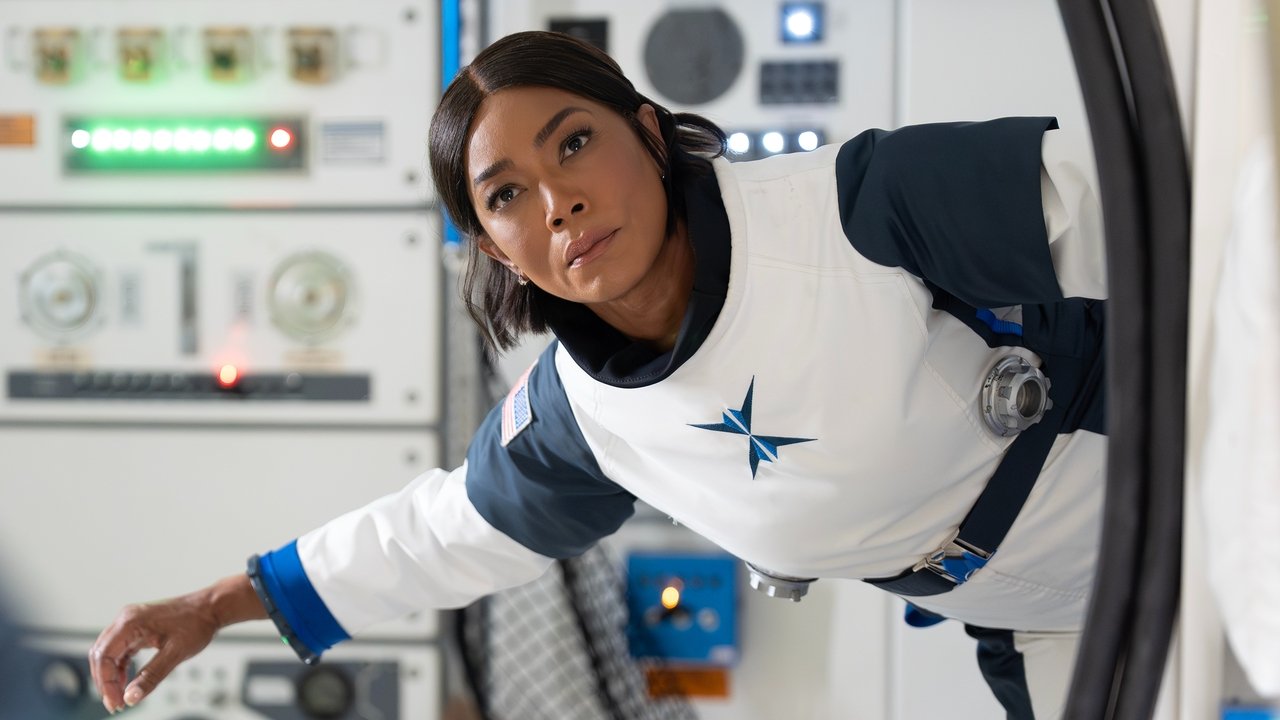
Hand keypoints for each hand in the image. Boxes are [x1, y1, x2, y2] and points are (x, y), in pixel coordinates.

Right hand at [88, 594, 217, 712]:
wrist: (211, 607)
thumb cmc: (197, 624)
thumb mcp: (175, 653)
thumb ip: (151, 676)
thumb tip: (130, 698)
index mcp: (130, 622)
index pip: (103, 656)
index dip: (105, 683)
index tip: (116, 702)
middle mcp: (126, 619)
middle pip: (100, 655)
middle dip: (105, 682)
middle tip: (116, 704)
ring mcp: (131, 622)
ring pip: (108, 653)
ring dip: (110, 676)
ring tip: (119, 698)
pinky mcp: (138, 628)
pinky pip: (120, 650)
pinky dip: (119, 667)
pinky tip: (125, 683)